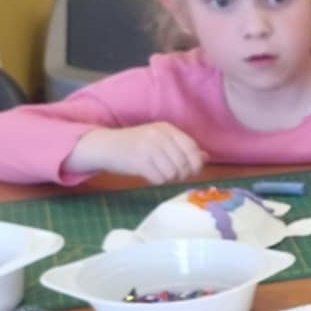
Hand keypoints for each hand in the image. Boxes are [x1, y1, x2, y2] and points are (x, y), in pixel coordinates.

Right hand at [71, 122, 203, 183]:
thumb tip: (205, 157)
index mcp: (167, 128)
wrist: (105, 146)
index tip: (191, 171)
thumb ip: (181, 147)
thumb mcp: (160, 141)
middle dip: (182, 174)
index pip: (191, 148)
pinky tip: (150, 176)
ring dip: (169, 179)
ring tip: (160, 175)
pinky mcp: (139, 161)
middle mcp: (159, 135)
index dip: (195, 163)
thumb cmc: (136, 145)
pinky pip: (159, 178)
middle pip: (184, 163)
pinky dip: (157, 181)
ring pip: (173, 173)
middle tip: (173, 176)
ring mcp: (148, 147)